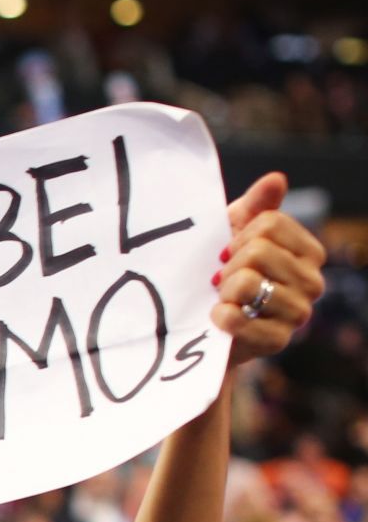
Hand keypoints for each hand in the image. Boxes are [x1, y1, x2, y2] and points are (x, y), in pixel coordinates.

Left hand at [211, 173, 324, 367]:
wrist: (208, 323)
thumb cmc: (224, 271)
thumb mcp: (235, 231)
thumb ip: (257, 205)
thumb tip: (275, 179)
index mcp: (309, 251)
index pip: (270, 224)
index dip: (238, 236)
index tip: (229, 252)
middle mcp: (312, 282)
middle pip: (258, 251)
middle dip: (228, 265)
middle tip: (223, 280)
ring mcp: (298, 313)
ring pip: (246, 283)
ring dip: (223, 291)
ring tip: (225, 299)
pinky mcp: (276, 342)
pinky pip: (238, 319)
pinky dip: (220, 317)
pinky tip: (219, 317)